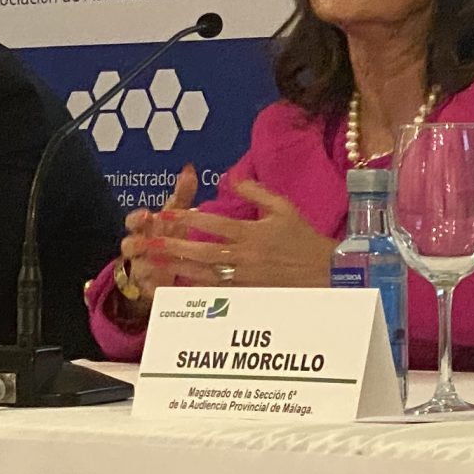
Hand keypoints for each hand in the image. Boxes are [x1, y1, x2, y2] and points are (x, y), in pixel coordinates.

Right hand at [111, 166, 200, 318]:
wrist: (162, 267)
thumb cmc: (168, 236)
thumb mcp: (175, 216)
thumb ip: (182, 194)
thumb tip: (190, 169)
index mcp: (144, 228)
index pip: (133, 220)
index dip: (137, 218)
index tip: (146, 214)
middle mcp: (138, 248)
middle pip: (128, 246)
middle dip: (134, 244)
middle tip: (144, 242)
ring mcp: (141, 269)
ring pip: (137, 268)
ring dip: (145, 266)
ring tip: (156, 265)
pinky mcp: (148, 290)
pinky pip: (148, 291)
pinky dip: (155, 289)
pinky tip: (164, 287)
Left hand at [152, 180, 334, 288]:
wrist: (326, 273)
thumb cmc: (304, 239)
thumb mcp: (283, 208)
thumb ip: (256, 191)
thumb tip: (233, 177)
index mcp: (252, 233)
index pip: (214, 224)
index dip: (187, 218)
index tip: (165, 214)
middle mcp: (244, 257)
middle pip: (202, 251)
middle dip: (172, 246)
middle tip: (147, 242)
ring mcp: (244, 279)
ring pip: (203, 274)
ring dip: (176, 268)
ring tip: (150, 264)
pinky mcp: (247, 295)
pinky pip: (215, 294)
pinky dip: (193, 290)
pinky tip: (174, 287)